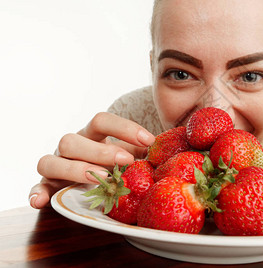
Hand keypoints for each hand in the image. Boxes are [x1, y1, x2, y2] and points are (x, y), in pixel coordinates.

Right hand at [29, 112, 154, 208]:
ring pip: (50, 160)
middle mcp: (71, 146)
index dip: (124, 128)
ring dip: (75, 169)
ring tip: (100, 179)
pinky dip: (37, 193)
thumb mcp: (130, 155)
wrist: (94, 179)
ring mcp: (56, 165)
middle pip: (72, 139)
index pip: (101, 120)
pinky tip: (41, 201)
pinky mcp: (47, 185)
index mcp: (92, 134)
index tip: (149, 140)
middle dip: (100, 150)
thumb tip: (166, 150)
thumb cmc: (116, 163)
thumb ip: (143, 152)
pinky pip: (37, 187)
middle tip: (125, 160)